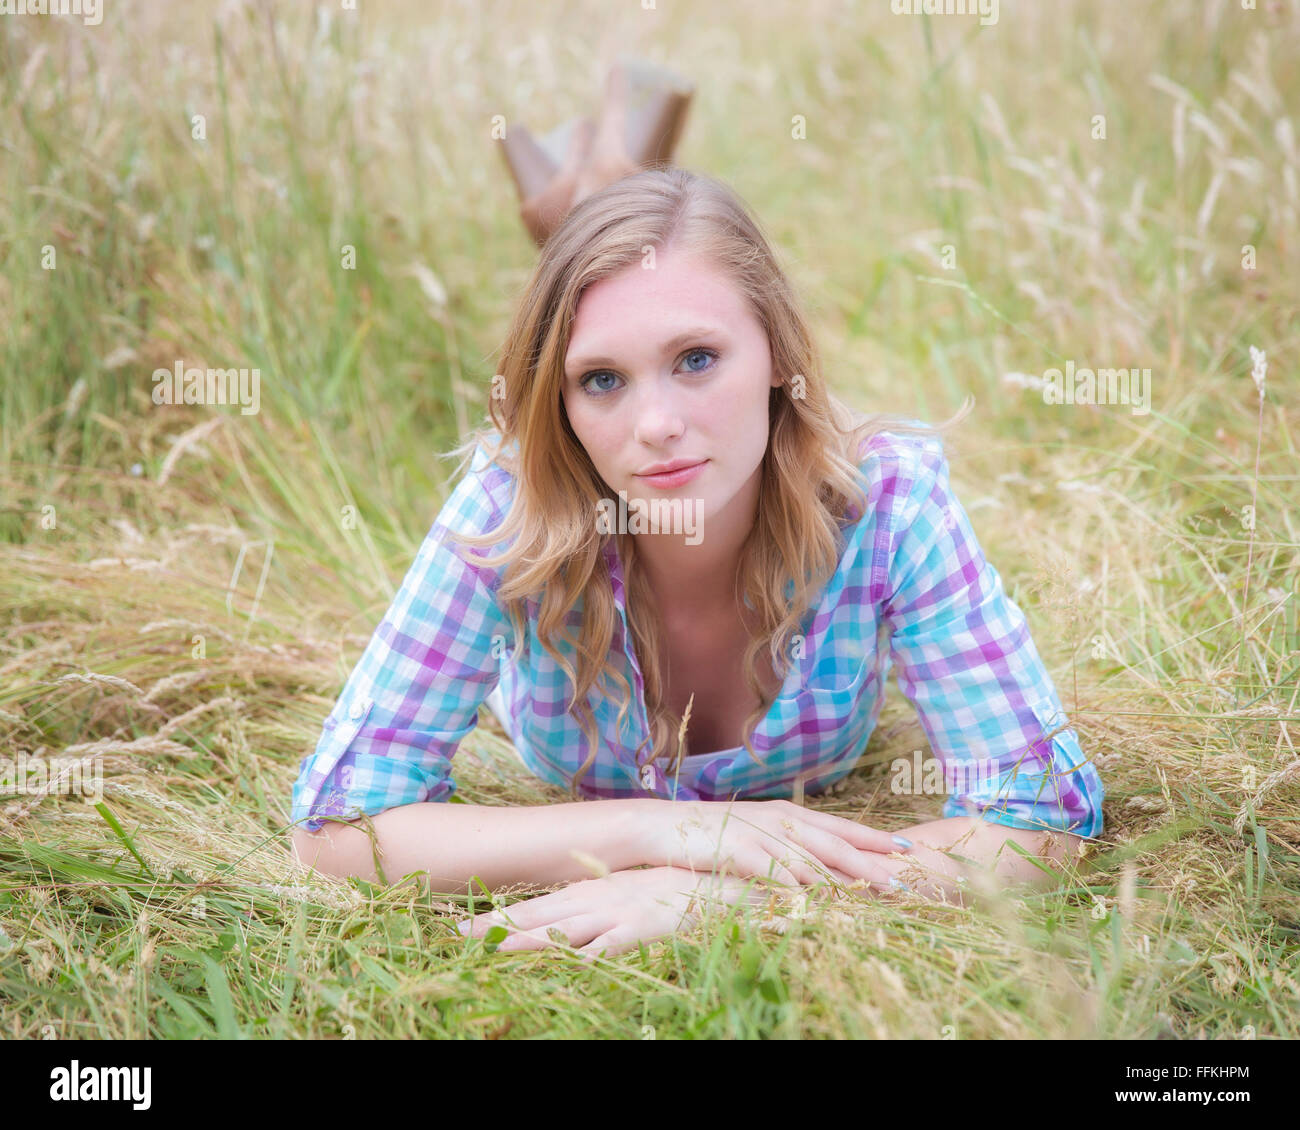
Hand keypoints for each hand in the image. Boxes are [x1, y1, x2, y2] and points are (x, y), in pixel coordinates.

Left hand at [454, 866, 743, 959]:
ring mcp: (614, 915)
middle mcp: (594, 899)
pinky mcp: (636, 931)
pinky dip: (578, 958)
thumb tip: (564, 924)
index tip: (463, 928)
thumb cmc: (671, 893)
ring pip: (561, 931)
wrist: (716, 884)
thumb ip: (595, 908)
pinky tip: (556, 967)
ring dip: (526, 942)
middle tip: (459, 938)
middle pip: (537, 917)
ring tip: (492, 952)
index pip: (535, 905)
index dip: (499, 917)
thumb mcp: (626, 895)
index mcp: (589, 890)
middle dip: (497, 927)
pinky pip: (602, 949)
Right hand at [644, 798, 914, 889]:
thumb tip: (817, 867)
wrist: (665, 826)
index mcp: (789, 814)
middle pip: (836, 844)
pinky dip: (796, 886)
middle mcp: (782, 820)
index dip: (875, 838)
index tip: (909, 847)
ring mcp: (762, 834)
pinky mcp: (741, 850)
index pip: (841, 827)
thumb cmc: (713, 834)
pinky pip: (775, 871)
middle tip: (905, 879)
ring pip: (812, 859)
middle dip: (873, 863)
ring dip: (845, 879)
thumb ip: (788, 847)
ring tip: (874, 895)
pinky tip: (815, 900)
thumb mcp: (757, 834)